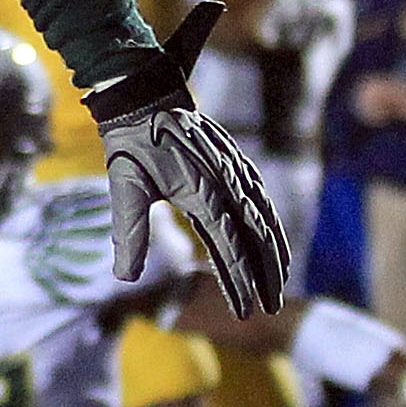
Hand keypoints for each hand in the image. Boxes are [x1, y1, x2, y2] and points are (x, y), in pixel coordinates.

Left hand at [86, 1, 291, 317]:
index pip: (227, 246)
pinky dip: (272, 224)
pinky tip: (274, 241)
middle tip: (271, 307)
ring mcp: (235, 171)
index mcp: (201, 191)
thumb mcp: (124, 188)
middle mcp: (226, 182)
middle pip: (257, 236)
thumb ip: (129, 234)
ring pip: (265, 218)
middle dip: (266, 275)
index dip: (238, 282)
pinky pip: (262, 199)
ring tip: (281, 283)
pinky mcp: (235, 163)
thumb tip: (125, 278)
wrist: (144, 95)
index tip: (245, 310)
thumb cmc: (131, 144)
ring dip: (275, 252)